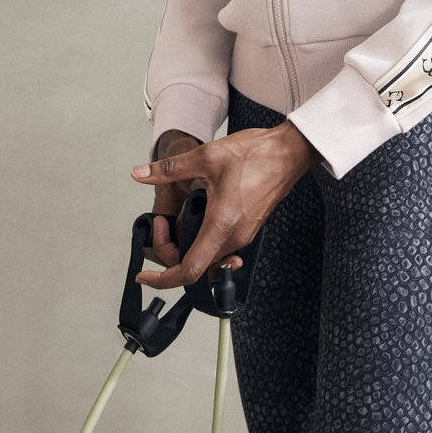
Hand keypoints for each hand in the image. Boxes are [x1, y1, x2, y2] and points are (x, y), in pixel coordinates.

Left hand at [131, 121, 322, 288]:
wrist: (289, 153)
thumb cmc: (257, 155)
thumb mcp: (207, 156)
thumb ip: (170, 169)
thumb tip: (142, 174)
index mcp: (221, 224)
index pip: (189, 270)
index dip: (163, 279)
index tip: (147, 275)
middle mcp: (234, 236)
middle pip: (195, 264)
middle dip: (171, 251)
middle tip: (162, 225)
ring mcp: (244, 234)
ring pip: (208, 254)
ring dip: (188, 242)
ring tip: (182, 214)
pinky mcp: (249, 228)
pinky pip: (221, 245)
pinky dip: (204, 237)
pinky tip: (201, 215)